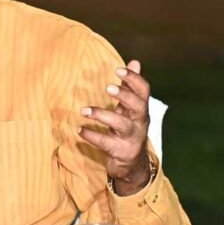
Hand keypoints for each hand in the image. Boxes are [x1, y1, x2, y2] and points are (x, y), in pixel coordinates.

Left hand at [79, 59, 150, 194]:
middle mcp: (139, 122)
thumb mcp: (130, 108)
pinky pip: (106, 143)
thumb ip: (130, 86)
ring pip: (121, 125)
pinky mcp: (120, 151)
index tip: (118, 69)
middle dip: (124, 96)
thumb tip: (135, 61)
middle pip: (137, 106)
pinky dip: (92, 136)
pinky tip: (79, 130)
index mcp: (141, 108)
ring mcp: (131, 137)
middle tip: (108, 87)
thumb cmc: (129, 127)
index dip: (133, 79)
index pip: (144, 90)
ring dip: (102, 115)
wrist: (133, 163)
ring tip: (83, 110)